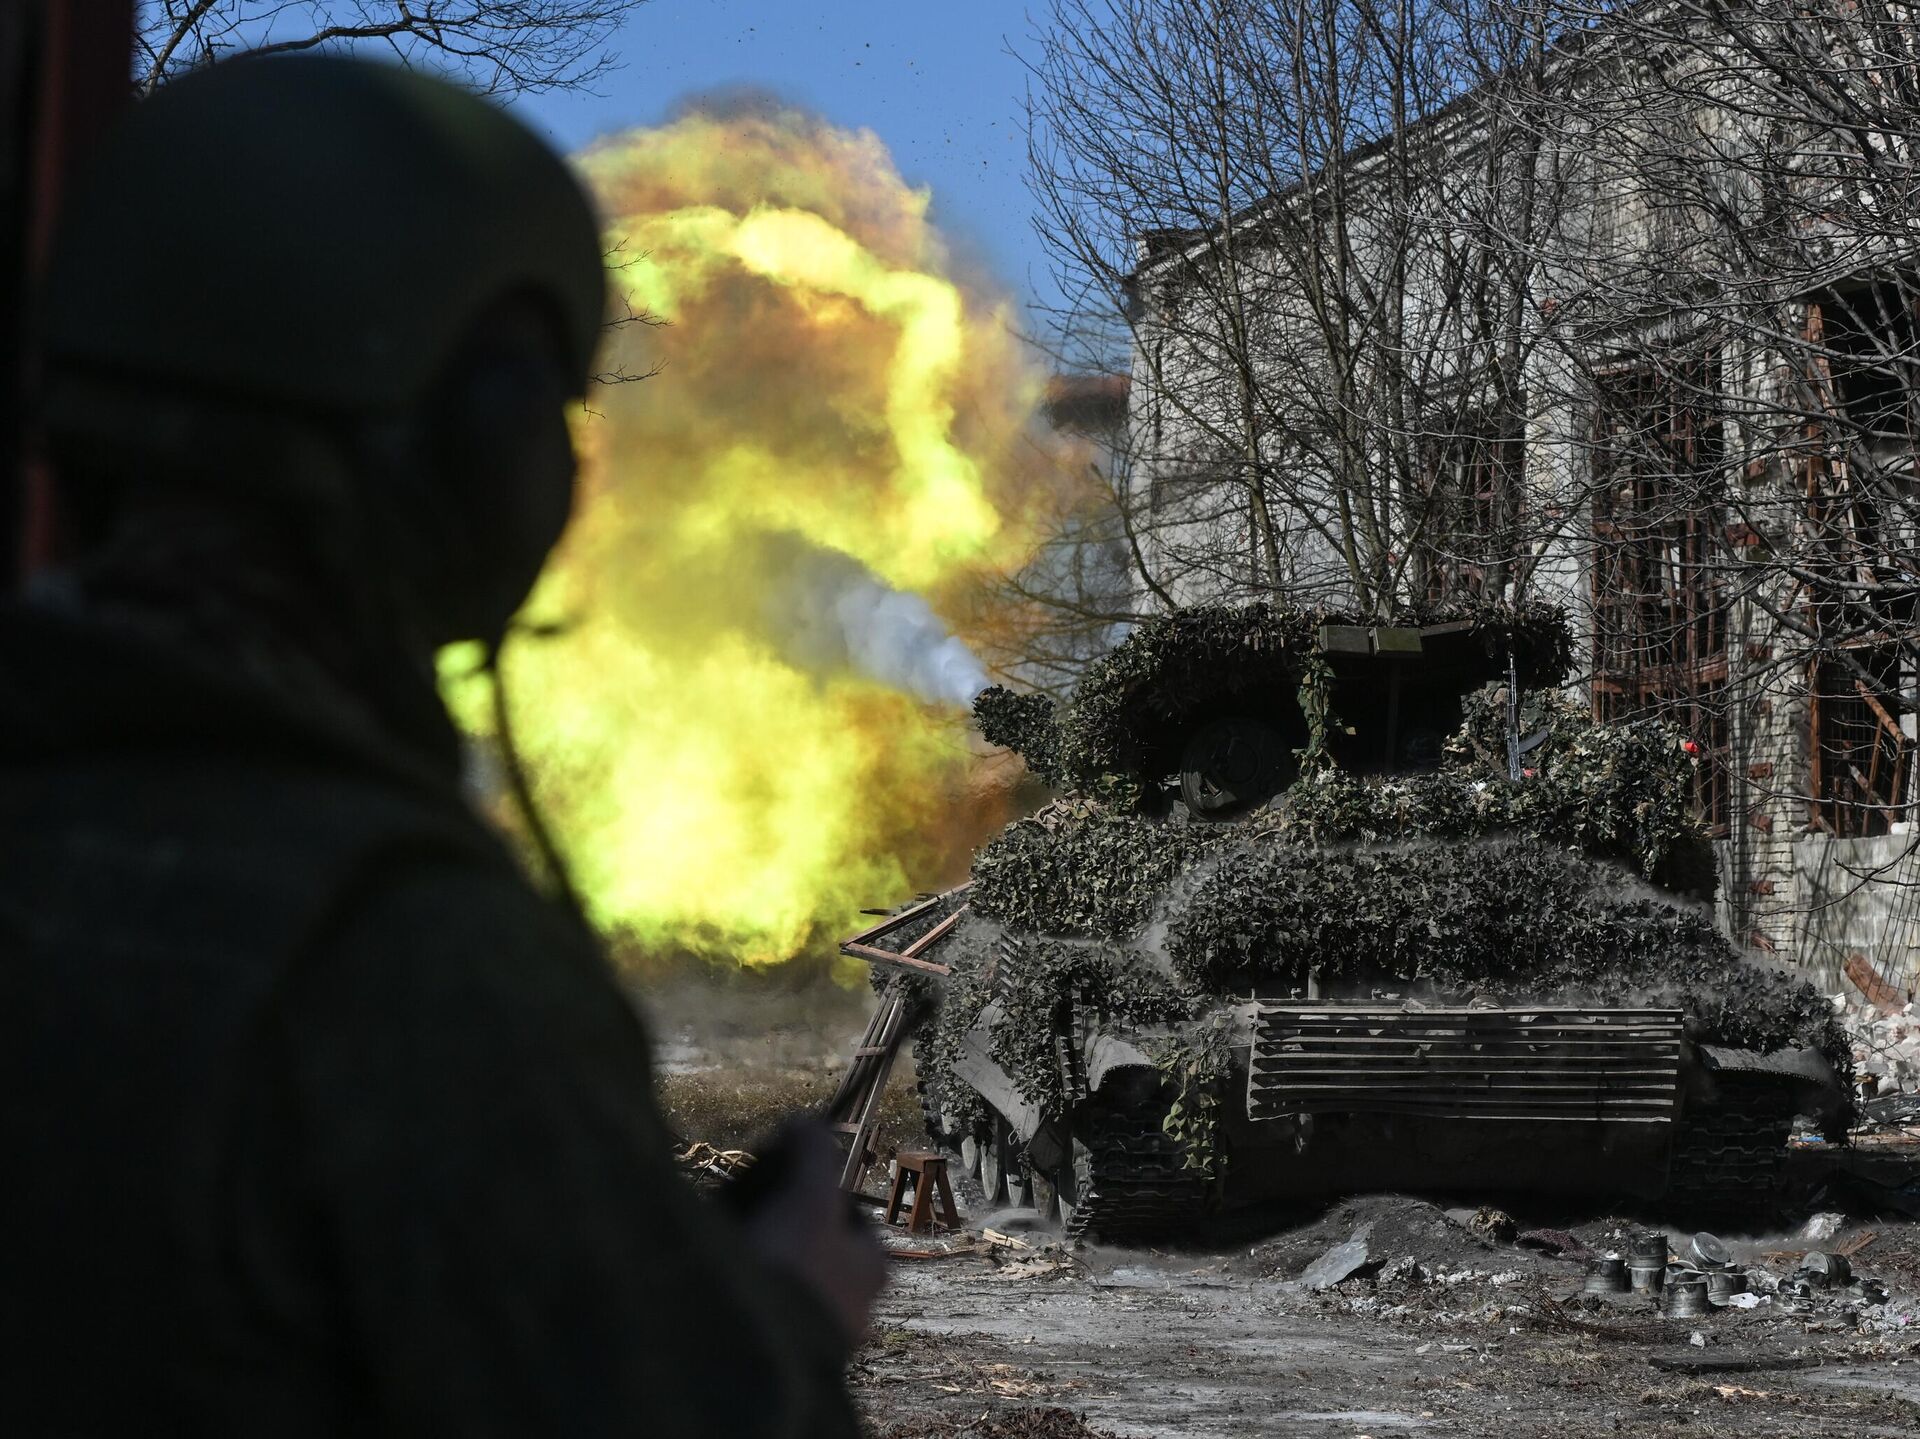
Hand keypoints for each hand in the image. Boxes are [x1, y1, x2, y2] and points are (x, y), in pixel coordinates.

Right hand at [736, 1120, 887, 1344]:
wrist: (756, 1348)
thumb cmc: (795, 1266)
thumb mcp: (807, 1196)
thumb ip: (812, 1152)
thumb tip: (802, 1121)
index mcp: (871, 1270)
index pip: (856, 1224)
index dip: (823, 1199)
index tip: (791, 1187)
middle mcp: (854, 1308)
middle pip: (824, 1257)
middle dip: (793, 1236)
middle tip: (760, 1217)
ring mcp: (819, 1339)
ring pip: (796, 1290)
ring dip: (771, 1267)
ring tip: (738, 1250)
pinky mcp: (783, 1358)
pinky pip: (770, 1317)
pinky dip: (752, 1297)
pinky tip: (727, 1284)